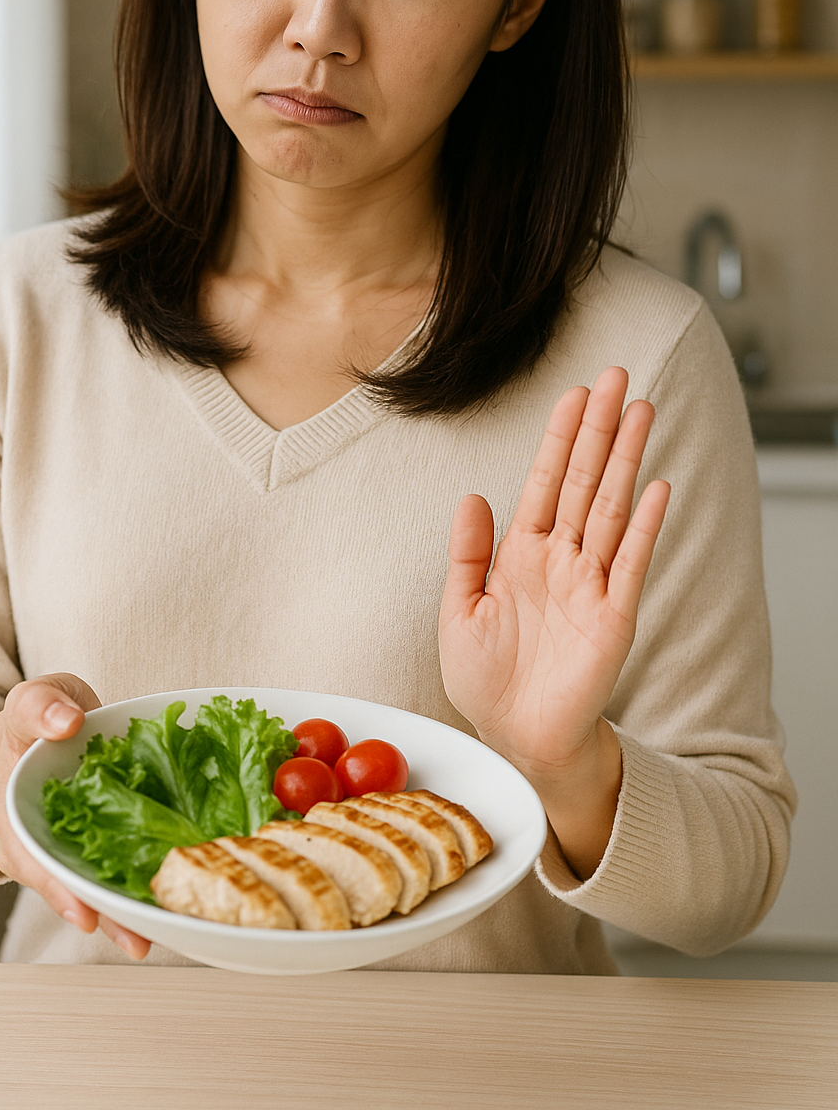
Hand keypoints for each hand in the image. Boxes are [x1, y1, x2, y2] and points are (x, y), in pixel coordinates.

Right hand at [0, 674, 150, 959]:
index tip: (83, 911)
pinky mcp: (90, 850)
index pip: (28, 854)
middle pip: (62, 887)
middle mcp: (31, 843)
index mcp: (9, 809)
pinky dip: (131, 893)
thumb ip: (41, 705)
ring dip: (118, 918)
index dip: (55, 885)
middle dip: (97, 914)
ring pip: (87, 890)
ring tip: (151, 940)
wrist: (47, 728)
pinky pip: (108, 875)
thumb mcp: (34, 698)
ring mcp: (61, 850)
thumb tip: (65, 722)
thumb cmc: (41, 717)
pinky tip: (161, 910)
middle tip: (134, 939)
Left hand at [438, 368, 669, 873]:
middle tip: (615, 377)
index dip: (559, 438)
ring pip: (611, 508)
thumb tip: (472, 496)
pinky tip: (655, 485)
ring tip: (641, 411)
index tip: (573, 394)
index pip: (545, 481)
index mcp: (521, 553)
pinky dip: (644, 524)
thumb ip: (467, 554)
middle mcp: (561, 559)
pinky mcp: (613, 616)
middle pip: (584, 480)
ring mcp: (591, 584)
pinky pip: (631, 562)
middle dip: (598, 429)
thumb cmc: (486, 678)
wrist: (515, 736)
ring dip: (626, 459)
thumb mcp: (458, 610)